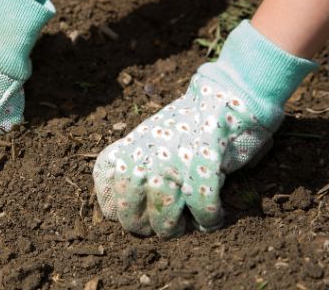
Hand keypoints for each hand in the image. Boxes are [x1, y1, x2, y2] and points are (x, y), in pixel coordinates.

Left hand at [93, 21, 313, 237]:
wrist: (221, 99)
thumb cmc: (186, 125)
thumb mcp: (146, 139)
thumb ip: (133, 164)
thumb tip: (121, 204)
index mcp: (127, 151)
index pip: (106, 193)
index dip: (117, 209)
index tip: (133, 213)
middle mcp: (143, 159)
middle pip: (130, 213)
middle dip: (145, 227)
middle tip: (162, 225)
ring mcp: (171, 164)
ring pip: (163, 218)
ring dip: (176, 228)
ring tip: (188, 225)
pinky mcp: (202, 167)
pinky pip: (201, 210)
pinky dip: (209, 219)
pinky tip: (214, 216)